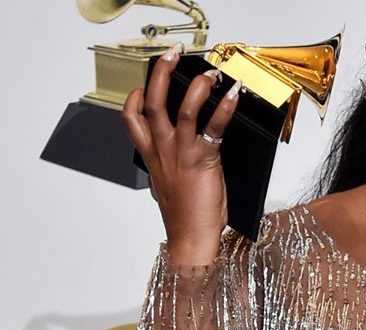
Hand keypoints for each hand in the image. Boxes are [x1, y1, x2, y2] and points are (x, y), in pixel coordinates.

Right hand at [121, 43, 242, 265]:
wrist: (192, 239)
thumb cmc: (186, 218)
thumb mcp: (172, 187)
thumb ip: (173, 167)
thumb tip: (185, 159)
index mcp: (152, 157)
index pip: (132, 120)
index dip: (135, 98)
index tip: (142, 87)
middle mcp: (163, 151)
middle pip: (154, 102)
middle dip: (161, 73)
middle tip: (173, 55)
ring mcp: (182, 153)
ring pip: (183, 107)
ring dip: (197, 84)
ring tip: (209, 72)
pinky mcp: (203, 159)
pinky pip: (213, 126)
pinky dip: (224, 107)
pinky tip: (233, 96)